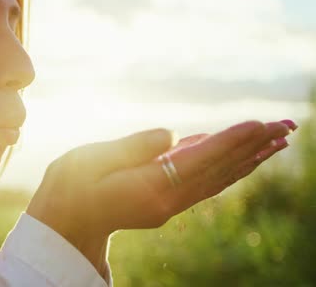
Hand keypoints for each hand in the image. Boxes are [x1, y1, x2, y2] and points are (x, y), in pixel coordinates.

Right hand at [26, 119, 295, 271]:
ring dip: (249, 159)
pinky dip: (228, 168)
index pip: (197, 161)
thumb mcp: (90, 160)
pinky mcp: (165, 204)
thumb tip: (174, 134)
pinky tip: (239, 155)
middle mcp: (166, 201)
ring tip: (277, 140)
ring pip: (217, 179)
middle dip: (252, 147)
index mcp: (147, 188)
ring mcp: (168, 206)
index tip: (258, 124)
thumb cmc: (69, 188)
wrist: (64, 224)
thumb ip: (133, 147)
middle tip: (286, 126)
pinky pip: (204, 184)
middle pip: (218, 171)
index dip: (228, 142)